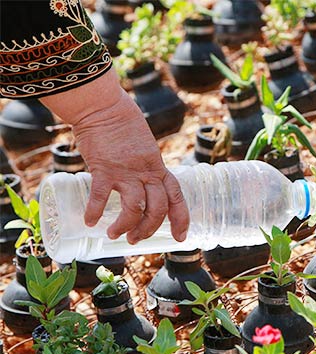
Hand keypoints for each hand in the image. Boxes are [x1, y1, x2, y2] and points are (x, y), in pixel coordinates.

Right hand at [40, 68, 189, 243]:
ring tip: (114, 235)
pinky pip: (102, 196)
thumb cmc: (123, 127)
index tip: (180, 237)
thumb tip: (142, 188)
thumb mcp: (144, 149)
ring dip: (125, 226)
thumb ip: (146, 168)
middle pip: (158, 209)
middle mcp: (147, 172)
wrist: (104, 107)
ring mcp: (127, 171)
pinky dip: (95, 212)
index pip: (177, 197)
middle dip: (148, 229)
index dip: (181, 219)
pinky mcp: (104, 168)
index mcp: (158, 168)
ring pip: (135, 208)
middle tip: (134, 239)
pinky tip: (89, 221)